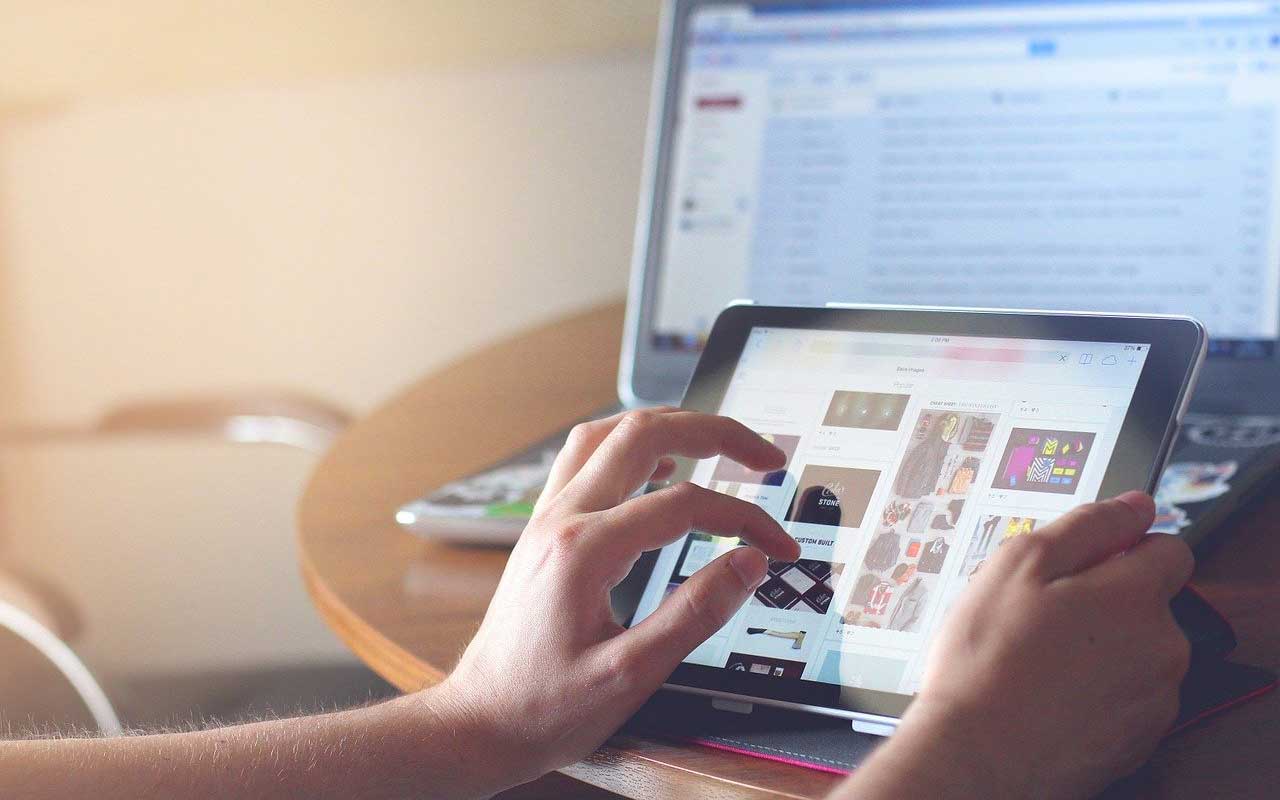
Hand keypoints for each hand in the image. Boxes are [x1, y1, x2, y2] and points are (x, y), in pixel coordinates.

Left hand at [430, 409, 800, 793]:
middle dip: (714, 432)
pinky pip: (585, 458)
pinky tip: (658, 467)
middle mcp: (560, 519)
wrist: (478, 723)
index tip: (777, 546)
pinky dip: (631, 447)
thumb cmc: (543, 707)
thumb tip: (747, 564)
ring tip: (717, 441)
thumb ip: (694, 615)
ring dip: (669, 426)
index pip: (684, 504)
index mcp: (584, 550)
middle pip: (642, 433)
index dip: (744, 517)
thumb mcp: (630, 676)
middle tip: (764, 456)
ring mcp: (547, 518)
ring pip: (608, 433)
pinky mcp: (544, 530)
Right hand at [838, 492, 1193, 799]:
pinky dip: (1098, 689)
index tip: (1081, 562)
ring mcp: (1155, 697)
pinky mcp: (1140, 738)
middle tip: (1041, 613)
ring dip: (1101, 646)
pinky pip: (1127, 695)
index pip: (1167, 547)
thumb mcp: (1018, 564)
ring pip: (1137, 649)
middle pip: (1149, 601)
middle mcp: (1163, 646)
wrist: (978, 754)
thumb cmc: (988, 661)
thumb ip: (1086, 526)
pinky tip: (1049, 691)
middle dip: (1104, 599)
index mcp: (1137, 595)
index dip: (1121, 546)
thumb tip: (1133, 506)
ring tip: (1039, 657)